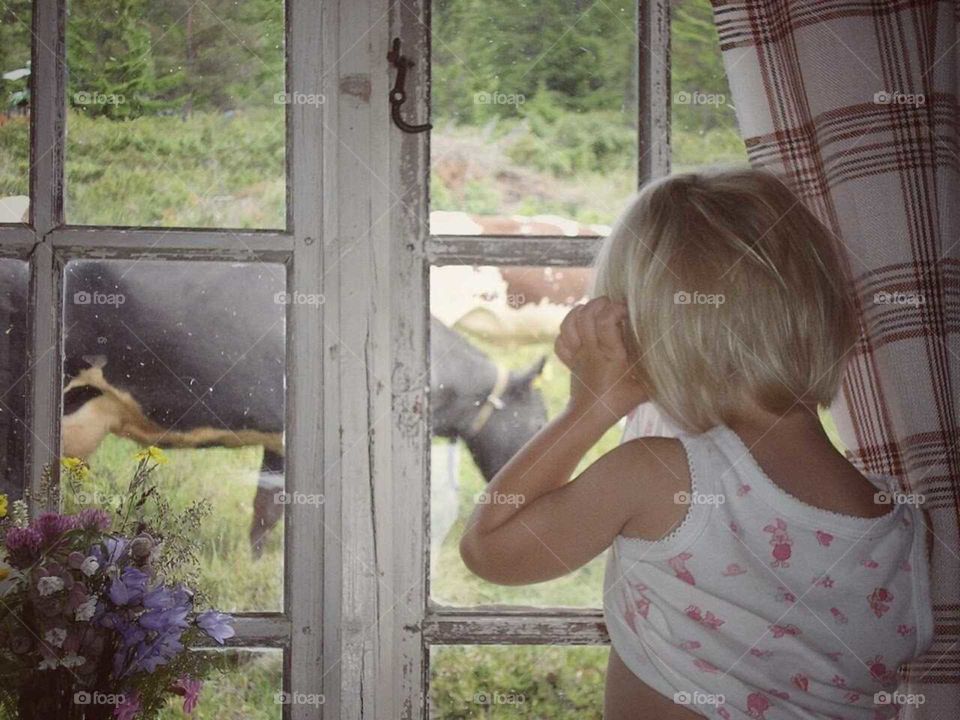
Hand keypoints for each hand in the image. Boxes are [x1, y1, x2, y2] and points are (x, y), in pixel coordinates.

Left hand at [554, 297, 648, 422]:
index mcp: (610, 354)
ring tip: (594, 310)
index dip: (616, 308)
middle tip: (611, 306)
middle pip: (586, 315)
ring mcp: (577, 354)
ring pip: (568, 324)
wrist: (589, 418)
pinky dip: (567, 330)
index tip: (627, 311)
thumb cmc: (619, 403)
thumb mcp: (644, 388)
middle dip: (598, 303)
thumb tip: (673, 361)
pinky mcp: (568, 360)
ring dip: (580, 311)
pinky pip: (560, 340)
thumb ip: (656, 373)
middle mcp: (591, 350)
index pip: (606, 320)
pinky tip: (578, 328)